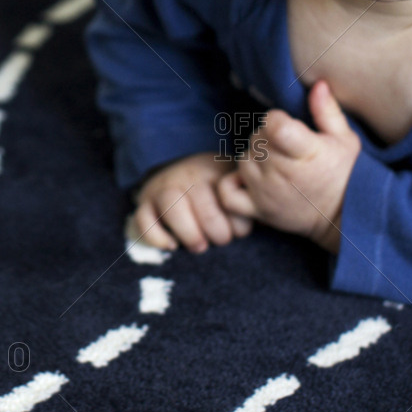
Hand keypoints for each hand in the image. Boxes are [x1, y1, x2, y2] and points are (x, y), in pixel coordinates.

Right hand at [132, 151, 252, 253]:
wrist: (173, 164)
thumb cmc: (213, 185)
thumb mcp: (232, 181)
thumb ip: (245, 198)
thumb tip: (267, 218)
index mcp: (213, 170)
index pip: (228, 198)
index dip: (238, 223)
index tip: (239, 231)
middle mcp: (187, 176)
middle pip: (202, 202)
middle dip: (216, 230)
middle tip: (220, 241)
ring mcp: (163, 188)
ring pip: (172, 207)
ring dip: (189, 232)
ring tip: (199, 246)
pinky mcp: (145, 203)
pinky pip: (143, 219)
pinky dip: (156, 236)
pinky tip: (172, 246)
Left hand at [216, 79, 360, 251]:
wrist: (344, 216)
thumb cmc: (346, 173)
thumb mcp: (345, 139)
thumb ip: (327, 111)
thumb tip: (317, 84)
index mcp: (307, 154)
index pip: (275, 127)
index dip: (276, 119)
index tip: (287, 125)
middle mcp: (284, 174)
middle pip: (256, 140)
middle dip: (267, 137)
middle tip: (285, 146)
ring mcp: (268, 194)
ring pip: (243, 161)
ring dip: (254, 157)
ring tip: (275, 162)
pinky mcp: (258, 211)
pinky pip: (228, 193)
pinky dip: (232, 183)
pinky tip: (249, 178)